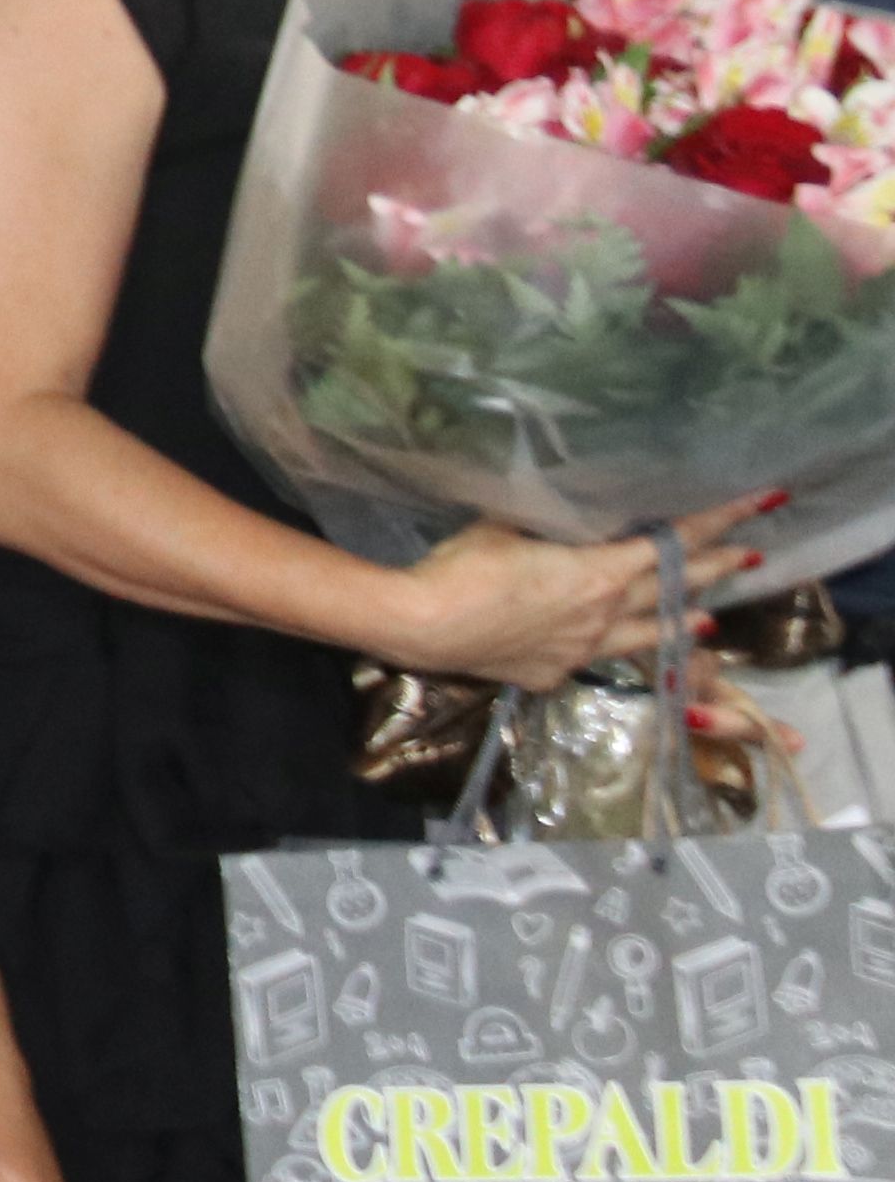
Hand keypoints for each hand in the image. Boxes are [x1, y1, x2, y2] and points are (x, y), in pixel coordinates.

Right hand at [394, 500, 751, 689]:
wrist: (422, 625)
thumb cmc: (462, 567)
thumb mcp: (506, 529)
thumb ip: (545, 528)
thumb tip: (557, 518)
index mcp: (600, 572)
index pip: (674, 543)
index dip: (719, 522)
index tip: (759, 507)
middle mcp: (603, 615)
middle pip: (671, 590)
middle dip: (714, 570)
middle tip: (749, 558)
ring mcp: (580, 650)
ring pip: (645, 636)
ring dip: (678, 625)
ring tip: (704, 622)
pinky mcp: (549, 674)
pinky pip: (594, 660)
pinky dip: (613, 649)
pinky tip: (610, 649)